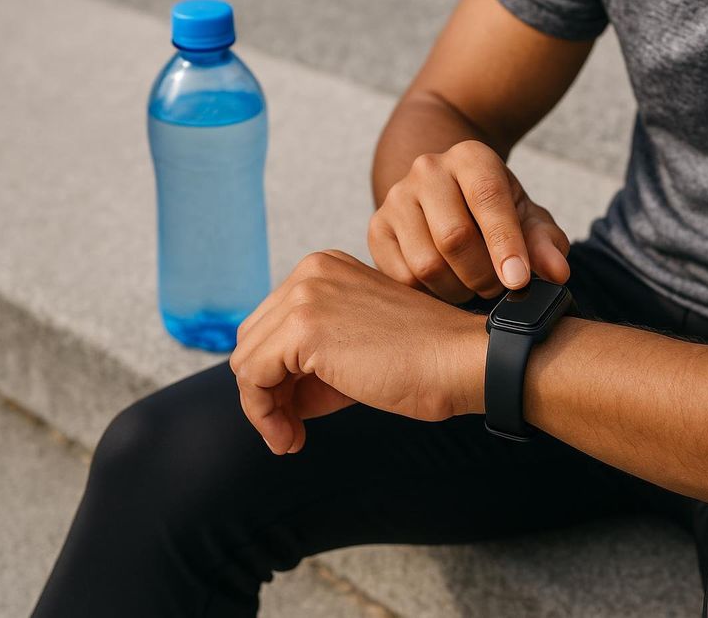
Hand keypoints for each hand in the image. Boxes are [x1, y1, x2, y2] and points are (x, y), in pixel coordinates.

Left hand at [229, 250, 485, 454]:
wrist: (460, 361)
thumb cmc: (423, 361)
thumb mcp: (355, 350)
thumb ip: (310, 362)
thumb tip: (267, 399)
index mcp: (325, 269)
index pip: (272, 325)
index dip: (277, 375)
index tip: (297, 414)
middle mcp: (310, 271)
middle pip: (253, 340)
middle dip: (267, 391)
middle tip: (292, 430)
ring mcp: (304, 295)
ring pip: (247, 360)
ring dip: (263, 408)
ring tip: (290, 438)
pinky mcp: (302, 327)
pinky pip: (252, 378)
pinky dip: (262, 415)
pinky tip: (290, 437)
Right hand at [368, 140, 569, 302]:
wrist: (445, 192)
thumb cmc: (494, 210)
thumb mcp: (527, 217)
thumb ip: (545, 242)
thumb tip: (556, 273)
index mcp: (471, 157)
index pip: (488, 199)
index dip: (506, 245)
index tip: (519, 281)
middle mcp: (428, 169)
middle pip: (454, 237)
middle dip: (483, 275)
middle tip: (497, 287)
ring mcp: (396, 198)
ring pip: (426, 263)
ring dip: (458, 289)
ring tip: (474, 286)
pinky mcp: (377, 228)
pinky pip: (402, 278)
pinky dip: (430, 294)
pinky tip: (447, 285)